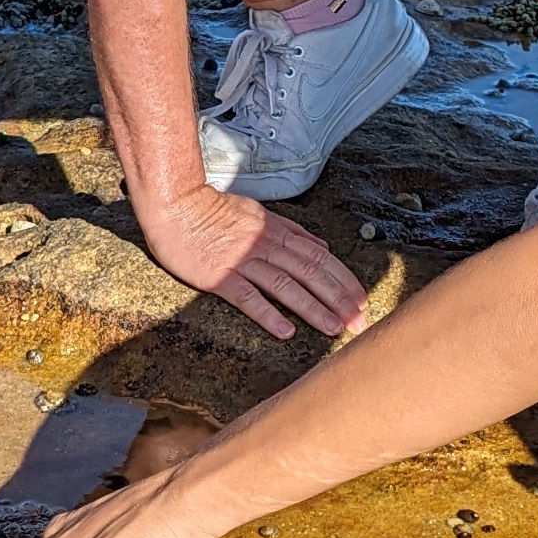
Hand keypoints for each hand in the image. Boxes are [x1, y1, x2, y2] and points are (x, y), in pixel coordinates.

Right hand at [135, 183, 365, 342]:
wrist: (176, 205)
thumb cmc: (214, 211)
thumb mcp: (259, 213)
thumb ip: (291, 231)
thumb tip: (321, 246)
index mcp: (276, 231)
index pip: (319, 256)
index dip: (343, 279)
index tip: (361, 299)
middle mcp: (264, 245)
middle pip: (310, 273)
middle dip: (338, 298)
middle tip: (358, 322)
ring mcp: (241, 261)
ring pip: (285, 286)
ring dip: (312, 308)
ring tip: (333, 329)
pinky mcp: (219, 276)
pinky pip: (247, 296)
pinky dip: (268, 314)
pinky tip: (285, 331)